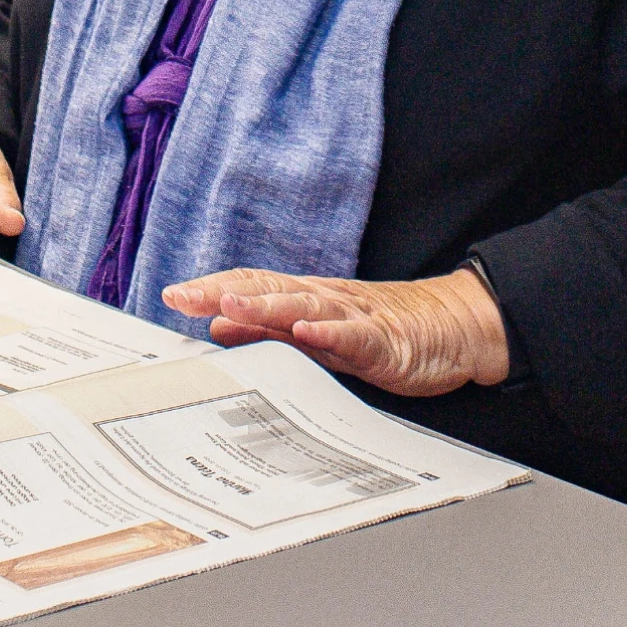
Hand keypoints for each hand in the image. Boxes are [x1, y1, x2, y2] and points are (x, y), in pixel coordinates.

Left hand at [160, 268, 510, 396]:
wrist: (452, 327)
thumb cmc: (383, 331)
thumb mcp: (316, 333)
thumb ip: (268, 329)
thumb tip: (218, 325)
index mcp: (303, 299)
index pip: (249, 286)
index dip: (211, 289)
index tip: (173, 295)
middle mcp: (322, 300)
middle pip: (265, 289)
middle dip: (221, 292)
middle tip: (182, 297)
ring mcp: (352, 317)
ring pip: (302, 307)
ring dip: (265, 305)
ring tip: (230, 304)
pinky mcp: (383, 340)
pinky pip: (353, 336)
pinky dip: (328, 332)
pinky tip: (306, 332)